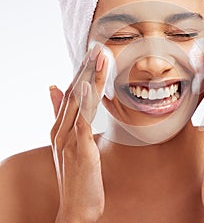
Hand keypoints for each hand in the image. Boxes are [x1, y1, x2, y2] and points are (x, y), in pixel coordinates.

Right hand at [49, 44, 106, 222]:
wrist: (77, 206)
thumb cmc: (77, 174)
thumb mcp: (68, 143)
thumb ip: (62, 116)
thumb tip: (54, 88)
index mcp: (59, 127)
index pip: (71, 93)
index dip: (81, 72)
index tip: (92, 55)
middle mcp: (60, 130)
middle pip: (74, 92)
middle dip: (86, 68)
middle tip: (98, 47)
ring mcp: (68, 139)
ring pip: (78, 102)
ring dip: (89, 78)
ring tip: (99, 57)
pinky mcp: (79, 149)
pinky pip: (81, 122)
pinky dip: (84, 102)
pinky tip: (88, 86)